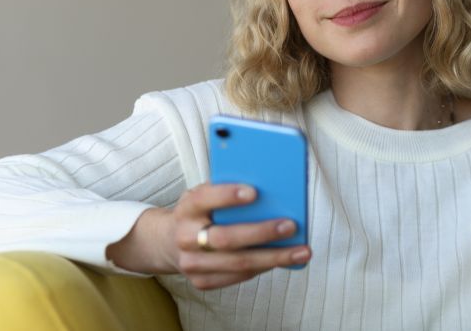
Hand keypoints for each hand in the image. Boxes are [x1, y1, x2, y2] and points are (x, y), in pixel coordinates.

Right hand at [107, 183, 310, 288]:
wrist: (168, 241)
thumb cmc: (199, 211)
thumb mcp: (205, 194)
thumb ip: (228, 189)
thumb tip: (271, 189)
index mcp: (187, 208)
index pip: (204, 199)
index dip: (228, 195)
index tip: (255, 191)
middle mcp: (185, 237)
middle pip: (226, 238)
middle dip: (262, 232)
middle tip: (291, 225)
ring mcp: (192, 263)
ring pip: (237, 263)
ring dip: (274, 257)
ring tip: (302, 251)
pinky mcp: (201, 281)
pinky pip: (238, 276)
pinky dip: (264, 267)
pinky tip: (284, 259)